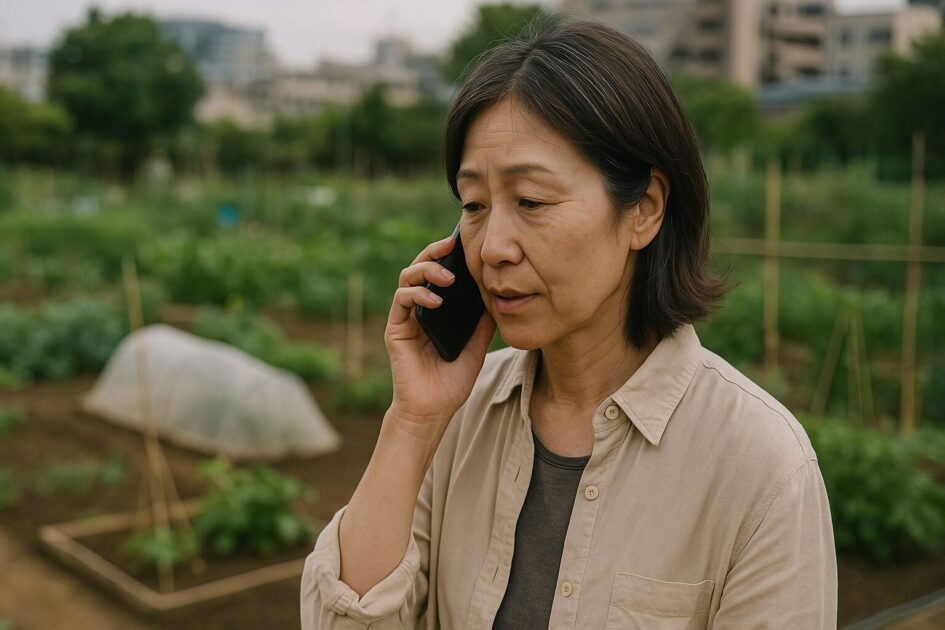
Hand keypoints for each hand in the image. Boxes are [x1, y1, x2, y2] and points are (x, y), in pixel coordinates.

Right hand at [384, 233, 496, 428]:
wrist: (433, 410)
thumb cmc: (452, 382)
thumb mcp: (477, 347)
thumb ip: (483, 323)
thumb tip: (498, 296)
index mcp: (437, 311)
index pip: (439, 273)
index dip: (448, 255)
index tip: (463, 243)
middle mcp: (419, 310)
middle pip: (420, 268)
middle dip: (434, 252)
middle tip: (450, 245)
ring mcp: (406, 318)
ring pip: (407, 277)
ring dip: (426, 270)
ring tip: (447, 276)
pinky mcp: (396, 329)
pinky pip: (401, 300)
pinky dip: (417, 294)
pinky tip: (435, 300)